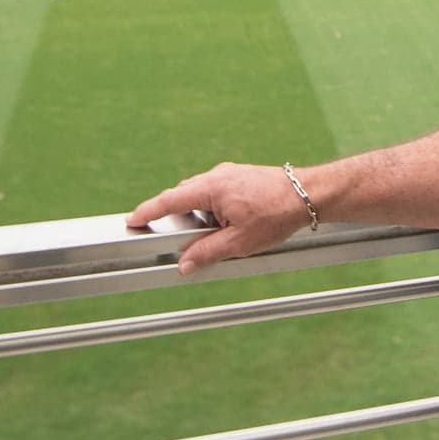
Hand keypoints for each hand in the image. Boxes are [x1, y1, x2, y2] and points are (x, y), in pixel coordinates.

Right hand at [127, 162, 312, 274]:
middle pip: (183, 197)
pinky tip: (229, 228)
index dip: (148, 211)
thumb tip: (183, 265)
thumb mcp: (239, 242)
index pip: (170, 199)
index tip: (131, 219)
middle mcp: (217, 175)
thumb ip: (207, 253)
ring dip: (199, 216)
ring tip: (217, 238)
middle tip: (176, 240)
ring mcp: (228, 174)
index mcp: (212, 187)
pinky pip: (215, 193)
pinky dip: (213, 210)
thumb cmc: (276, 214)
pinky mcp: (239, 177)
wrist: (307, 195)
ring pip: (200, 196)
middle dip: (177, 219)